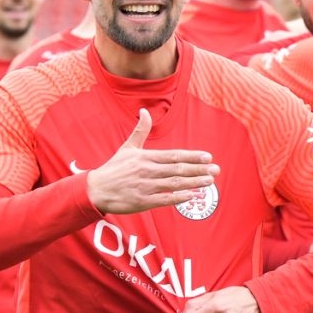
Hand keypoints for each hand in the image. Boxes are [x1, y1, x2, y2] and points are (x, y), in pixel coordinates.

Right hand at [87, 109, 217, 215]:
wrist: (97, 189)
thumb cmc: (114, 169)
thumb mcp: (127, 147)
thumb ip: (140, 131)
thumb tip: (144, 111)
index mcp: (146, 157)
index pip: (174, 155)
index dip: (192, 156)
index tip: (207, 157)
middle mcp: (148, 170)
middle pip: (178, 169)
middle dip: (199, 170)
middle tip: (216, 170)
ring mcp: (146, 186)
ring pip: (174, 184)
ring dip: (194, 183)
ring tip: (209, 181)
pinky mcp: (143, 201)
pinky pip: (165, 199)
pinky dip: (179, 198)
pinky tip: (193, 196)